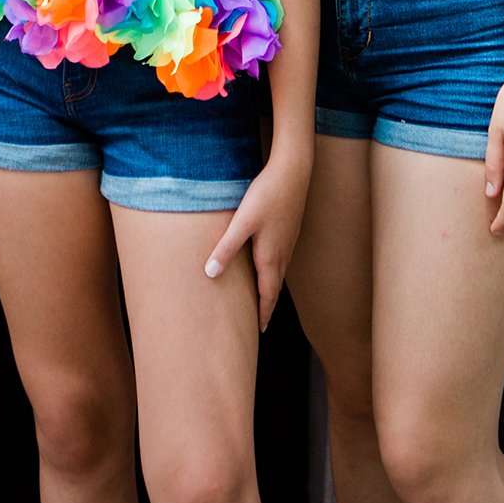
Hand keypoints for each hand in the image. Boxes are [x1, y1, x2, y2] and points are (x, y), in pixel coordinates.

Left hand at [204, 148, 312, 328]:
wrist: (293, 172)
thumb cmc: (266, 196)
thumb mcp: (242, 222)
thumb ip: (226, 247)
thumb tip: (210, 274)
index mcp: (270, 256)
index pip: (267, 294)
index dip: (263, 313)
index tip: (260, 330)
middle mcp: (282, 253)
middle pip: (275, 287)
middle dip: (268, 305)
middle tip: (262, 322)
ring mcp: (288, 241)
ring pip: (279, 272)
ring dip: (272, 289)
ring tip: (265, 298)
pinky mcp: (289, 229)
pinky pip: (282, 259)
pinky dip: (275, 271)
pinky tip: (269, 264)